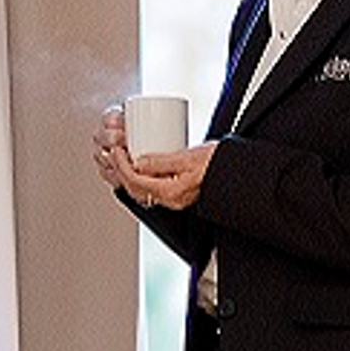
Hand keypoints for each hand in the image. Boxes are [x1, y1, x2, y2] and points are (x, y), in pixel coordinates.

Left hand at [96, 106, 213, 210]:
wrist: (234, 172)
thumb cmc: (217, 164)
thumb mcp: (188, 157)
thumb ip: (162, 162)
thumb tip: (139, 162)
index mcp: (171, 192)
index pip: (136, 181)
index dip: (122, 165)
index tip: (118, 150)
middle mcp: (171, 200)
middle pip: (135, 189)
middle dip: (120, 171)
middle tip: (115, 153)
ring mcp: (173, 199)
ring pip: (141, 191)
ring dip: (128, 175)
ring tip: (123, 158)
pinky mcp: (177, 194)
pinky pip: (151, 189)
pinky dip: (140, 178)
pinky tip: (139, 167)